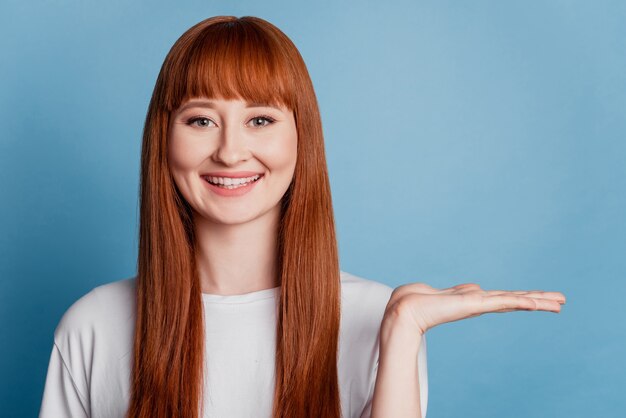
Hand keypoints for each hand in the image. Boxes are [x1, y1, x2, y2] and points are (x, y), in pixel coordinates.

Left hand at [383, 282, 566, 334]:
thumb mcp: (445, 293)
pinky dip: (520, 301)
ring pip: (514, 300)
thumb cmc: (417, 301)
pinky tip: (536, 302)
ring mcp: (478, 304)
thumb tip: (476, 288)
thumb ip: (463, 291)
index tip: (540, 298)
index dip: (523, 298)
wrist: (405, 310)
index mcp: (473, 300)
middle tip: (562, 302)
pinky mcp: (474, 304)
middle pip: (514, 300)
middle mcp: (479, 303)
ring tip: (559, 303)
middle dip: (538, 300)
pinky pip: (503, 301)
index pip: (504, 298)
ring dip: (537, 301)